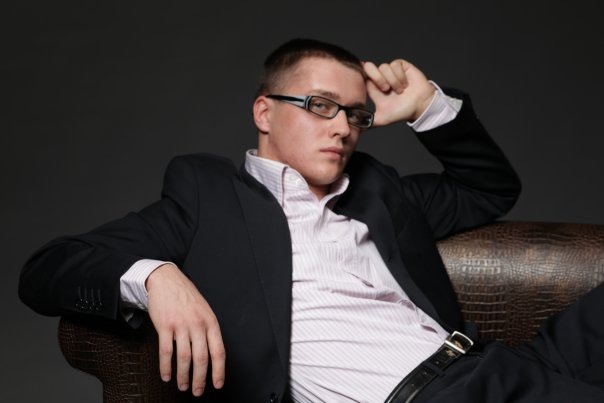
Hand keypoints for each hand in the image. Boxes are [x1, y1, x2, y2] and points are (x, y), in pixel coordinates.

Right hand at [146, 264, 224, 396]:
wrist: (166, 280)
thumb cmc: (186, 296)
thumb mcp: (204, 310)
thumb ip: (208, 330)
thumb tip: (212, 355)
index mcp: (211, 321)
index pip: (218, 351)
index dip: (219, 370)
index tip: (217, 384)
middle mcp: (198, 324)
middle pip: (201, 358)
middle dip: (200, 379)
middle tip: (197, 391)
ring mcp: (181, 325)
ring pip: (184, 358)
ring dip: (183, 376)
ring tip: (183, 386)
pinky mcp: (165, 326)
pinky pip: (166, 351)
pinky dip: (166, 367)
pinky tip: (166, 375)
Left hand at [363, 59, 435, 126]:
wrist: (419, 106)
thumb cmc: (401, 112)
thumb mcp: (381, 119)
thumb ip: (368, 122)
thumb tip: (355, 127)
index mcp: (373, 88)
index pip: (361, 76)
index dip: (359, 75)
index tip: (359, 78)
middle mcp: (380, 77)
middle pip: (369, 66)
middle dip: (377, 78)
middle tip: (386, 89)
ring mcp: (390, 71)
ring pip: (384, 67)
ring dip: (392, 81)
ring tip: (400, 91)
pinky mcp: (400, 66)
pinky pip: (395, 64)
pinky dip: (400, 76)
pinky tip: (405, 84)